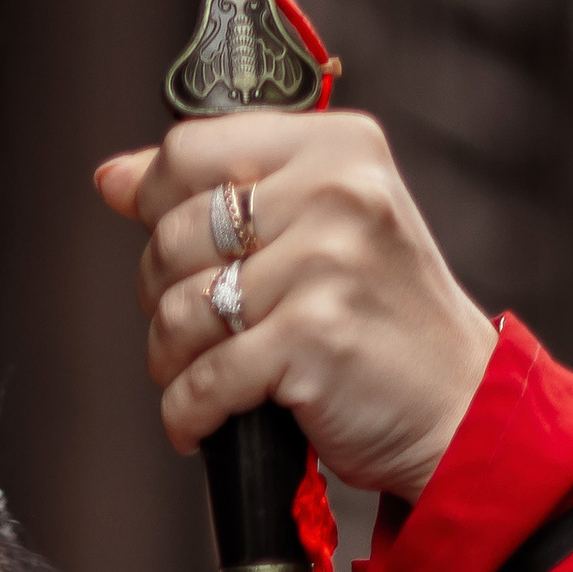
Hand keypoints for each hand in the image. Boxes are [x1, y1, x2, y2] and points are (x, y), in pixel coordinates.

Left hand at [93, 110, 496, 495]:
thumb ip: (225, 190)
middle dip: (161, 294)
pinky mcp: (313, 339)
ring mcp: (327, 264)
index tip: (167, 248)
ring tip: (197, 379)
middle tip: (189, 331)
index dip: (155, 205)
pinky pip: (204, 379)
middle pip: (174, 234)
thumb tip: (112, 177)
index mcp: (337, 147)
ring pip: (181, 309)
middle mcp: (335, 193)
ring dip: (171, 360)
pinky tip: (199, 424)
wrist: (459, 408)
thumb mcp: (324, 227)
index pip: (191, 151)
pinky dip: (187, 413)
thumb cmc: (383, 320)